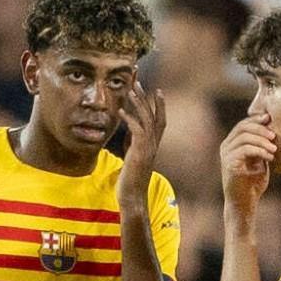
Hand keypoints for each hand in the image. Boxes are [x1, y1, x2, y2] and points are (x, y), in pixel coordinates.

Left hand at [116, 81, 166, 203]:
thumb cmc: (130, 180)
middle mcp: (153, 145)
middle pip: (154, 115)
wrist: (132, 198)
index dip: (159, 105)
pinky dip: (129, 119)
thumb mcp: (132, 157)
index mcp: (153, 146)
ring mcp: (148, 149)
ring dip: (138, 103)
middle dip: (147, 98)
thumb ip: (133, 143)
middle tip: (139, 82)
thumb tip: (130, 130)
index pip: (159, 121)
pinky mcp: (139, 153)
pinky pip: (136, 131)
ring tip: (131, 89)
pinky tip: (120, 111)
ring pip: (146, 120)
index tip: (156, 91)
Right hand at [219, 114, 275, 222]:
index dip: (256, 119)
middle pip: (243, 127)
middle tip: (274, 136)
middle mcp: (226, 146)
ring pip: (245, 137)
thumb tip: (272, 130)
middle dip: (261, 129)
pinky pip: (245, 149)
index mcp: (232, 143)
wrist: (245, 203)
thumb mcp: (260, 160)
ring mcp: (226, 155)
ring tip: (274, 150)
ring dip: (262, 141)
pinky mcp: (229, 164)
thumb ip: (262, 146)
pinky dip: (260, 151)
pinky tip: (270, 158)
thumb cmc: (253, 183)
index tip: (270, 119)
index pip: (243, 124)